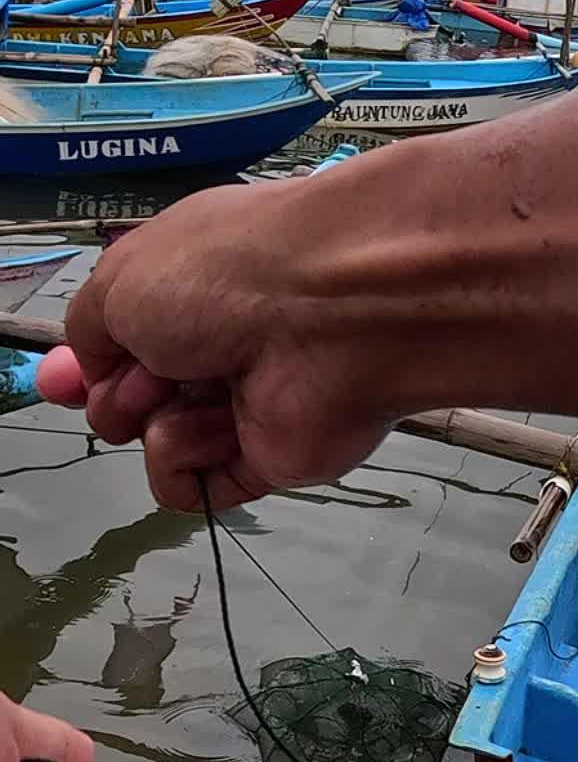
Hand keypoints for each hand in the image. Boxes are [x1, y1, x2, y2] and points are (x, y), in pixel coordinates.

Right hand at [37, 179, 390, 509]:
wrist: (333, 311)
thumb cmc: (225, 275)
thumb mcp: (122, 279)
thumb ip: (91, 325)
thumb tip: (91, 366)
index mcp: (189, 285)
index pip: (123, 338)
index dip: (86, 364)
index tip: (60, 380)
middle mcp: (219, 342)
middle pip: (133, 396)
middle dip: (118, 390)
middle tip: (150, 371)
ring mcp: (243, 405)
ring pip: (153, 440)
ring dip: (152, 420)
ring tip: (189, 390)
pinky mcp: (266, 460)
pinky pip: (188, 486)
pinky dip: (183, 462)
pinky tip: (215, 429)